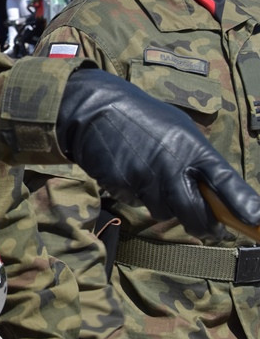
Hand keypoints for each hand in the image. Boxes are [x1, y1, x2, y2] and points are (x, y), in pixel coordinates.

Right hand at [56, 70, 259, 238]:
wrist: (94, 108)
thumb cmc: (141, 117)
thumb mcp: (178, 129)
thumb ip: (197, 159)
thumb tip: (218, 193)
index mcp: (191, 147)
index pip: (224, 180)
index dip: (242, 203)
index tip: (256, 220)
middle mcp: (171, 164)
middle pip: (196, 213)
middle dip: (205, 226)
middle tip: (211, 229)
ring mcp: (145, 176)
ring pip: (164, 212)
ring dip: (164, 205)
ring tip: (153, 180)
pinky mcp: (122, 184)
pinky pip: (136, 202)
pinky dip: (136, 194)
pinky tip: (130, 172)